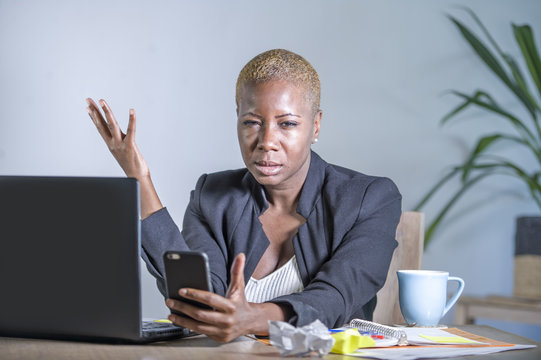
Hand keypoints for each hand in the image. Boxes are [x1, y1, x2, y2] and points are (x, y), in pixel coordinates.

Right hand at [86, 98, 148, 179]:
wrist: (136, 177)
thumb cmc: (132, 165)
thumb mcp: (122, 152)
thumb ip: (119, 143)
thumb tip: (118, 137)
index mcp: (111, 144)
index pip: (100, 127)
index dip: (94, 117)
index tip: (88, 107)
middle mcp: (113, 143)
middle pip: (102, 124)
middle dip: (95, 111)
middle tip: (88, 99)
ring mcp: (120, 144)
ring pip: (112, 125)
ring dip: (107, 112)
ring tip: (102, 101)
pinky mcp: (130, 146)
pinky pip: (131, 130)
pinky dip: (132, 120)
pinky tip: (132, 111)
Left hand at [166, 253, 286, 342]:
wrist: (250, 321)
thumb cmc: (240, 302)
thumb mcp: (239, 286)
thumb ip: (237, 271)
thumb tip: (240, 256)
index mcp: (231, 306)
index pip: (210, 299)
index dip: (195, 294)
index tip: (182, 290)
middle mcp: (227, 320)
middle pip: (201, 314)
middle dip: (183, 307)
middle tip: (171, 301)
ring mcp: (222, 331)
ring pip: (198, 326)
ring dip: (182, 320)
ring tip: (171, 313)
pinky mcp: (218, 338)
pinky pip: (200, 333)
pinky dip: (188, 327)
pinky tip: (180, 320)